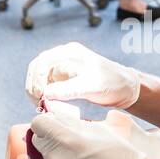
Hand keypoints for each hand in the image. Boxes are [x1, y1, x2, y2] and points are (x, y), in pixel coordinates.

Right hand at [25, 42, 140, 107]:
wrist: (126, 89)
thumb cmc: (113, 83)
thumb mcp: (93, 86)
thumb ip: (70, 89)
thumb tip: (46, 94)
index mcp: (70, 52)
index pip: (43, 61)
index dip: (36, 78)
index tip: (40, 94)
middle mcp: (64, 58)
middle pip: (37, 69)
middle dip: (33, 86)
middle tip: (36, 103)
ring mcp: (63, 69)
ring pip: (40, 78)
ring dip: (36, 92)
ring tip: (40, 106)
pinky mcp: (65, 80)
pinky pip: (47, 86)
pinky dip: (43, 96)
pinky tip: (47, 105)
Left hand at [29, 111, 144, 158]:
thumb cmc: (116, 150)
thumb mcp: (96, 127)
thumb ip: (72, 122)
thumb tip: (57, 116)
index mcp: (67, 139)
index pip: (38, 124)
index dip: (46, 120)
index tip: (55, 121)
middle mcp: (58, 157)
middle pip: (37, 139)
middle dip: (47, 134)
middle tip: (63, 133)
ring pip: (44, 153)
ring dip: (53, 147)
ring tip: (73, 147)